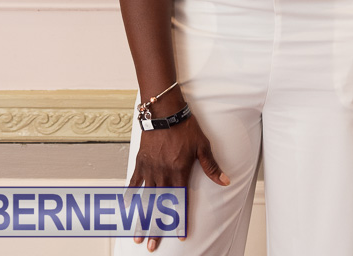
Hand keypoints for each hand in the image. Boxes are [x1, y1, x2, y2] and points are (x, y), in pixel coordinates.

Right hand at [128, 113, 229, 250]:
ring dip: (141, 219)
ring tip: (136, 236)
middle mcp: (163, 173)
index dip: (180, 219)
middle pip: (159, 206)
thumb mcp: (202, 145)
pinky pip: (134, 182)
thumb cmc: (185, 127)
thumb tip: (225, 181)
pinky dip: (130, 196)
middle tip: (151, 246)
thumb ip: (211, 166)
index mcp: (179, 171)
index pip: (180, 201)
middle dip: (155, 228)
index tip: (180, 235)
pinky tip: (126, 208)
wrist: (165, 111)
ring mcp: (150, 169)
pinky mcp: (141, 162)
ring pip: (145, 199)